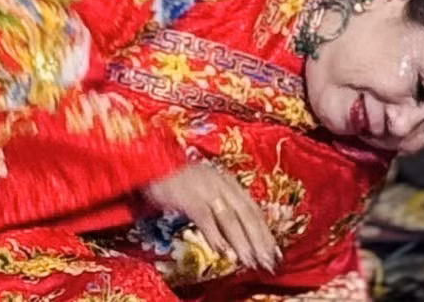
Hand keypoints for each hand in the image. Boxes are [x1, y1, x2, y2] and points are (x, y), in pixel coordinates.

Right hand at [143, 160, 280, 272]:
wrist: (148, 162)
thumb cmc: (176, 180)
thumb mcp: (205, 188)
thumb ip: (223, 207)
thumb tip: (241, 236)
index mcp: (227, 180)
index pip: (253, 209)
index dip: (265, 231)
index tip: (275, 252)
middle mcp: (219, 181)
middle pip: (246, 213)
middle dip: (258, 240)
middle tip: (267, 262)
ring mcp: (203, 186)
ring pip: (229, 217)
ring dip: (240, 241)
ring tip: (249, 260)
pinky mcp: (185, 194)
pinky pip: (204, 216)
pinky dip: (214, 234)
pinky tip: (222, 250)